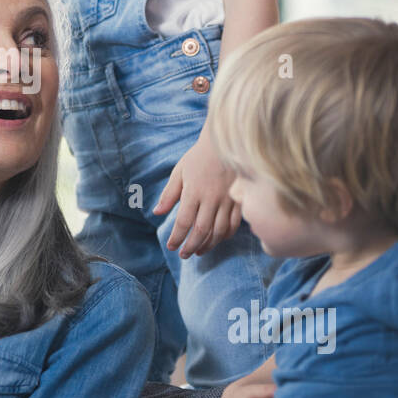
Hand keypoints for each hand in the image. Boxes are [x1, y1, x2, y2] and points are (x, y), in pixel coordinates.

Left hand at [152, 125, 242, 256]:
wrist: (226, 142)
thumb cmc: (199, 157)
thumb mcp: (179, 172)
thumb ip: (169, 194)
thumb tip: (157, 212)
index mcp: (194, 191)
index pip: (183, 222)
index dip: (177, 237)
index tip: (171, 246)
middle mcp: (212, 198)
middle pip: (201, 230)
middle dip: (191, 246)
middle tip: (183, 255)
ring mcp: (228, 200)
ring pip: (219, 231)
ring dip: (208, 245)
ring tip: (199, 251)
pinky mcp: (240, 200)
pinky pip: (234, 224)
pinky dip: (226, 235)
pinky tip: (217, 239)